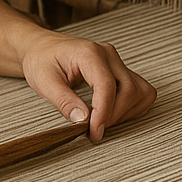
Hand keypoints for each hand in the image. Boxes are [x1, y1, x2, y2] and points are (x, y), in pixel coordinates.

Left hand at [19, 31, 155, 142]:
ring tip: (103, 121)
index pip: (107, 86)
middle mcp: (107, 54)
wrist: (42, 48)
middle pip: (129, 90)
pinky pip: (140, 91)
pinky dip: (132, 107)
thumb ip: (63, 101)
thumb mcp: (44, 81)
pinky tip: (113, 113)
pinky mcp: (120, 69)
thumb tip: (83, 120)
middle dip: (114, 116)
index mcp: (88, 53)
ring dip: (126, 112)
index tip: (94, 132)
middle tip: (94, 129)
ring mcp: (116, 61)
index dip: (104, 113)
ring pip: (140, 91)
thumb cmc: (41, 60)